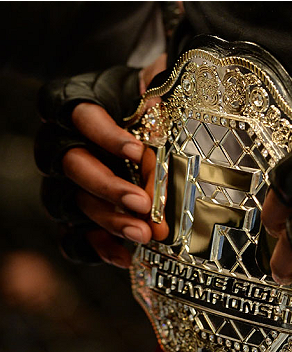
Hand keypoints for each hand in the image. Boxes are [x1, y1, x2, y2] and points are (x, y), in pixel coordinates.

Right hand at [35, 64, 165, 266]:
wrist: (140, 117)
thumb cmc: (144, 101)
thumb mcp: (152, 88)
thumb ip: (155, 90)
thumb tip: (159, 101)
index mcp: (79, 109)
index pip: (84, 118)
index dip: (107, 136)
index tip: (137, 150)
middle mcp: (65, 146)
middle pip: (75, 167)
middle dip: (109, 188)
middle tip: (142, 204)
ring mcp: (68, 182)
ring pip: (77, 204)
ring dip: (110, 221)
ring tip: (143, 234)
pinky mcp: (76, 212)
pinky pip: (75, 235)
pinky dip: (99, 248)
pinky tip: (126, 256)